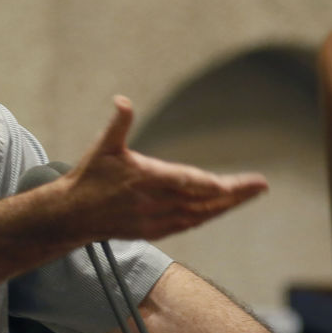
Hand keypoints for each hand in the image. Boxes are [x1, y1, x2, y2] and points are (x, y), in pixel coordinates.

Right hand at [59, 95, 267, 241]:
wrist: (71, 214)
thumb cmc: (90, 176)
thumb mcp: (103, 146)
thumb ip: (118, 123)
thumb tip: (122, 101)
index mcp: (144, 178)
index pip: (186, 182)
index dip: (213, 185)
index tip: (235, 184)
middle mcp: (152, 202)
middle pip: (201, 201)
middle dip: (233, 195)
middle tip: (260, 186)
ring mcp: (154, 219)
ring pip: (198, 215)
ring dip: (225, 206)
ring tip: (248, 195)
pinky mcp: (152, 231)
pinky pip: (187, 224)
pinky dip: (207, 216)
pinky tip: (222, 209)